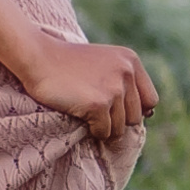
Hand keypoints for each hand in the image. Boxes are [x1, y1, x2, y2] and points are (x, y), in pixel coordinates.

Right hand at [18, 36, 158, 139]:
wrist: (38, 57)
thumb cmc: (68, 64)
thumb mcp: (105, 63)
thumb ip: (126, 82)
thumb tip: (151, 114)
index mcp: (131, 61)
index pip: (150, 100)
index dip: (134, 110)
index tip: (114, 109)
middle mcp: (126, 73)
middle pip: (135, 117)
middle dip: (117, 120)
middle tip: (94, 110)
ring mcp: (114, 89)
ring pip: (120, 128)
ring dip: (104, 127)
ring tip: (85, 110)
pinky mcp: (98, 104)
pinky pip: (104, 132)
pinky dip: (93, 131)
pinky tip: (79, 115)